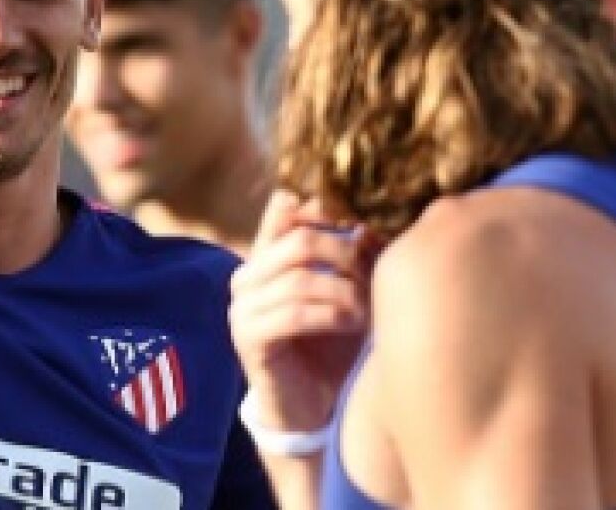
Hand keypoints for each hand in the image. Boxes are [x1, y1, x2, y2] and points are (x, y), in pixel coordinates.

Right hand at [229, 190, 376, 433]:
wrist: (311, 404)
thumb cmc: (331, 344)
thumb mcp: (344, 291)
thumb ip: (347, 256)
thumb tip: (367, 223)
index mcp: (265, 256)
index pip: (286, 210)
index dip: (326, 212)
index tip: (364, 227)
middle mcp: (246, 275)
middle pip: (298, 242)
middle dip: (345, 254)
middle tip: (374, 276)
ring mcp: (241, 307)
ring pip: (299, 280)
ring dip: (344, 291)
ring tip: (368, 308)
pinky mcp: (248, 338)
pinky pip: (293, 315)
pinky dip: (330, 316)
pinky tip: (352, 324)